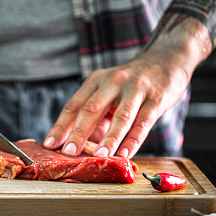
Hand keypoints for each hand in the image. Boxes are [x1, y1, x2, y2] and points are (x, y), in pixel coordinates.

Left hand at [44, 16, 209, 157]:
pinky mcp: (155, 99)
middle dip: (78, 132)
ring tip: (99, 156)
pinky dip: (133, 140)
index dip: (61, 125)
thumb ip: (96, 114)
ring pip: (120, 116)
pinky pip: (143, 122)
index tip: (49, 143)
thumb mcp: (108, 90)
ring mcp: (135, 90)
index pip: (73, 105)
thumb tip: (81, 142)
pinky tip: (125, 154)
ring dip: (109, 138)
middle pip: (92, 109)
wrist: (166, 59)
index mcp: (96, 81)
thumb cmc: (132, 82)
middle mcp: (113, 82)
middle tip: (68, 152)